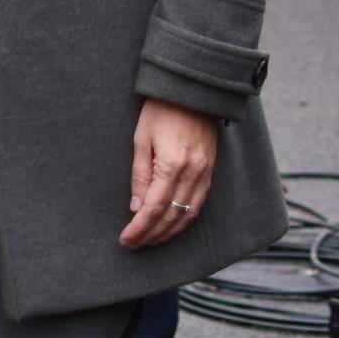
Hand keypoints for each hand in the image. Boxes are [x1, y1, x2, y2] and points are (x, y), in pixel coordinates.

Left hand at [119, 97, 218, 250]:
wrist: (193, 92)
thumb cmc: (161, 111)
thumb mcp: (141, 139)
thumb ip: (140, 175)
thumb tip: (136, 208)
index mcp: (173, 164)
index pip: (155, 207)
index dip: (140, 228)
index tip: (126, 240)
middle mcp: (194, 173)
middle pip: (172, 216)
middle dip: (152, 235)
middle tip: (133, 245)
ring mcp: (206, 174)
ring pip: (188, 215)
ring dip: (168, 232)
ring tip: (149, 240)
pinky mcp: (212, 172)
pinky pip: (199, 205)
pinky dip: (184, 220)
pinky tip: (171, 226)